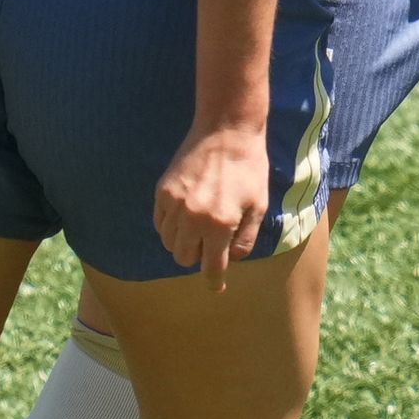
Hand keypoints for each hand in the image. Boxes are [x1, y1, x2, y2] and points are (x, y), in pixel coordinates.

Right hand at [153, 120, 273, 273]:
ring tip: (198, 227)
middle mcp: (193, 218)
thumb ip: (246, 238)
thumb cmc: (249, 169)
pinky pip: (160, 223)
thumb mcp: (258, 206)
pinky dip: (170, 227)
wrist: (226, 131)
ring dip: (183, 242)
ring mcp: (174, 204)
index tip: (216, 288)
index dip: (215, 281)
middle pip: (185, 258)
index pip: (212, 266)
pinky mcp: (163, 191)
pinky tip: (185, 216)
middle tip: (210, 243)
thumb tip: (231, 259)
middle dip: (198, 257)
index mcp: (220, 224)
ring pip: (169, 242)